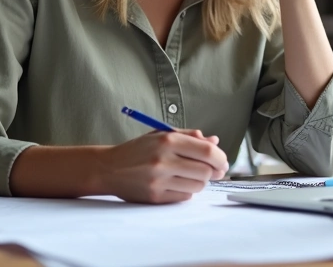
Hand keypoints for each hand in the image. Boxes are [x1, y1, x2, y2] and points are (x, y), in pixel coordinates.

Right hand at [98, 129, 229, 203]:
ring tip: (190, 175)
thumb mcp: (162, 135)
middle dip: (213, 171)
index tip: (222, 161)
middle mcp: (163, 160)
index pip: (207, 151)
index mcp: (167, 141)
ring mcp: (158, 180)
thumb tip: (214, 142)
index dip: (220, 157)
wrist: (109, 168)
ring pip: (197, 185)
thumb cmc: (138, 150)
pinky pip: (185, 196)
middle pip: (205, 171)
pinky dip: (187, 190)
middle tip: (213, 170)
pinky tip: (178, 183)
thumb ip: (190, 137)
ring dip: (200, 181)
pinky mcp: (155, 197)